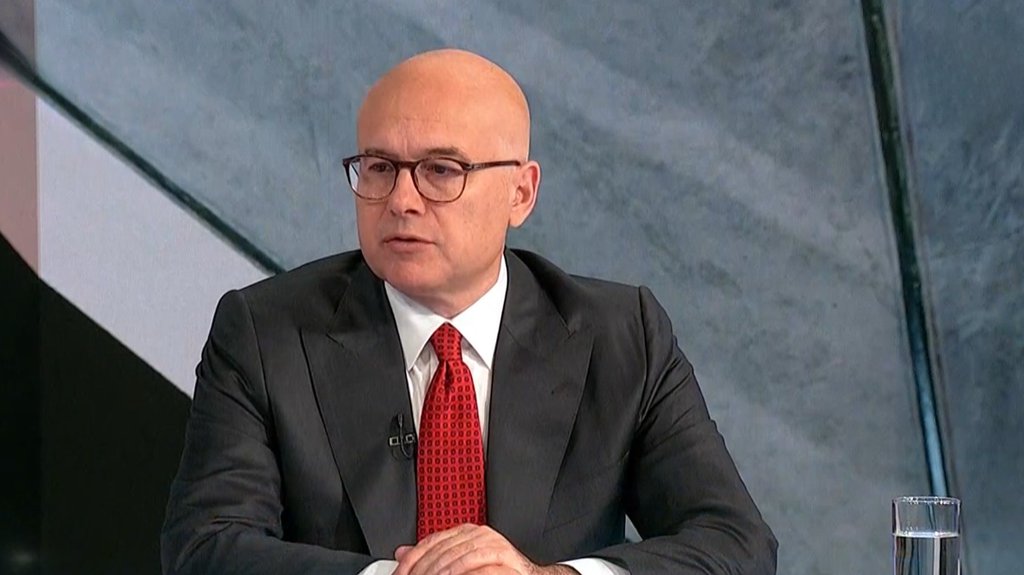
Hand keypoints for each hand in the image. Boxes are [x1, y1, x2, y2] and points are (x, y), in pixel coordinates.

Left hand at [393, 524, 577, 574]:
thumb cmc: (495, 571)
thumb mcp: (460, 564)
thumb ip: (434, 558)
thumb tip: (402, 553)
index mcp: (465, 532)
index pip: (431, 542)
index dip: (413, 561)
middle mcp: (479, 535)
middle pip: (442, 551)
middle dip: (424, 571)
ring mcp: (493, 545)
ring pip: (459, 558)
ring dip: (442, 574)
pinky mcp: (505, 558)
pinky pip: (482, 569)